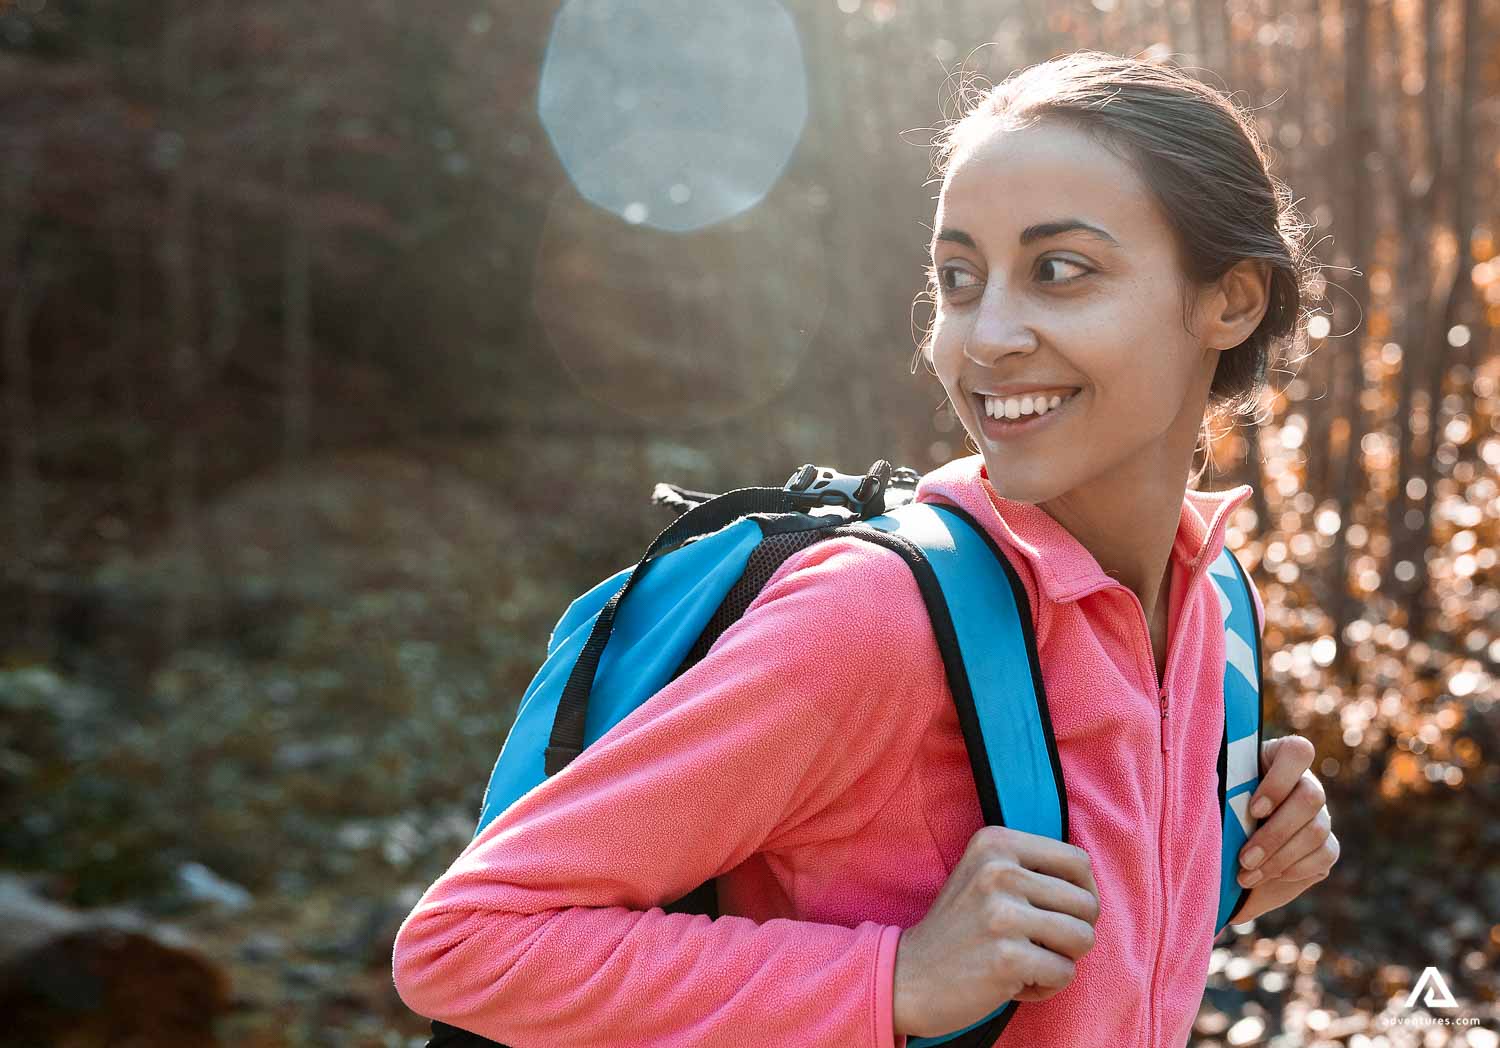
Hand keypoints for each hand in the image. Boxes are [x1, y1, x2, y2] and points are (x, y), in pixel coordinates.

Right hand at [892, 825, 1099, 1038]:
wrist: (908, 975)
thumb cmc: (959, 929)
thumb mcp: (984, 875)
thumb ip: (1031, 868)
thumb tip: (1090, 883)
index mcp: (995, 843)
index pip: (1078, 861)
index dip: (1083, 892)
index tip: (1061, 914)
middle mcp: (998, 870)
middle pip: (1087, 903)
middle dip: (1074, 932)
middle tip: (1039, 945)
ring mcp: (1002, 913)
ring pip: (1083, 938)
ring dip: (1063, 960)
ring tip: (1029, 962)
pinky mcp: (1007, 957)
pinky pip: (1065, 973)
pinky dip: (1047, 987)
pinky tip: (1016, 983)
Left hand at [1228, 735, 1339, 923]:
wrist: (1222, 855)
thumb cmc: (1212, 814)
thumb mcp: (1212, 796)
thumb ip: (1216, 786)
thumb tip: (1210, 785)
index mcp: (1276, 758)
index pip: (1297, 752)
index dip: (1279, 782)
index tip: (1253, 810)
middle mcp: (1304, 782)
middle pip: (1311, 797)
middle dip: (1276, 833)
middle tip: (1244, 858)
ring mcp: (1319, 814)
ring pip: (1317, 830)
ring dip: (1279, 858)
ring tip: (1246, 873)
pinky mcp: (1326, 846)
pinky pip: (1324, 855)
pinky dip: (1293, 870)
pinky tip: (1266, 876)